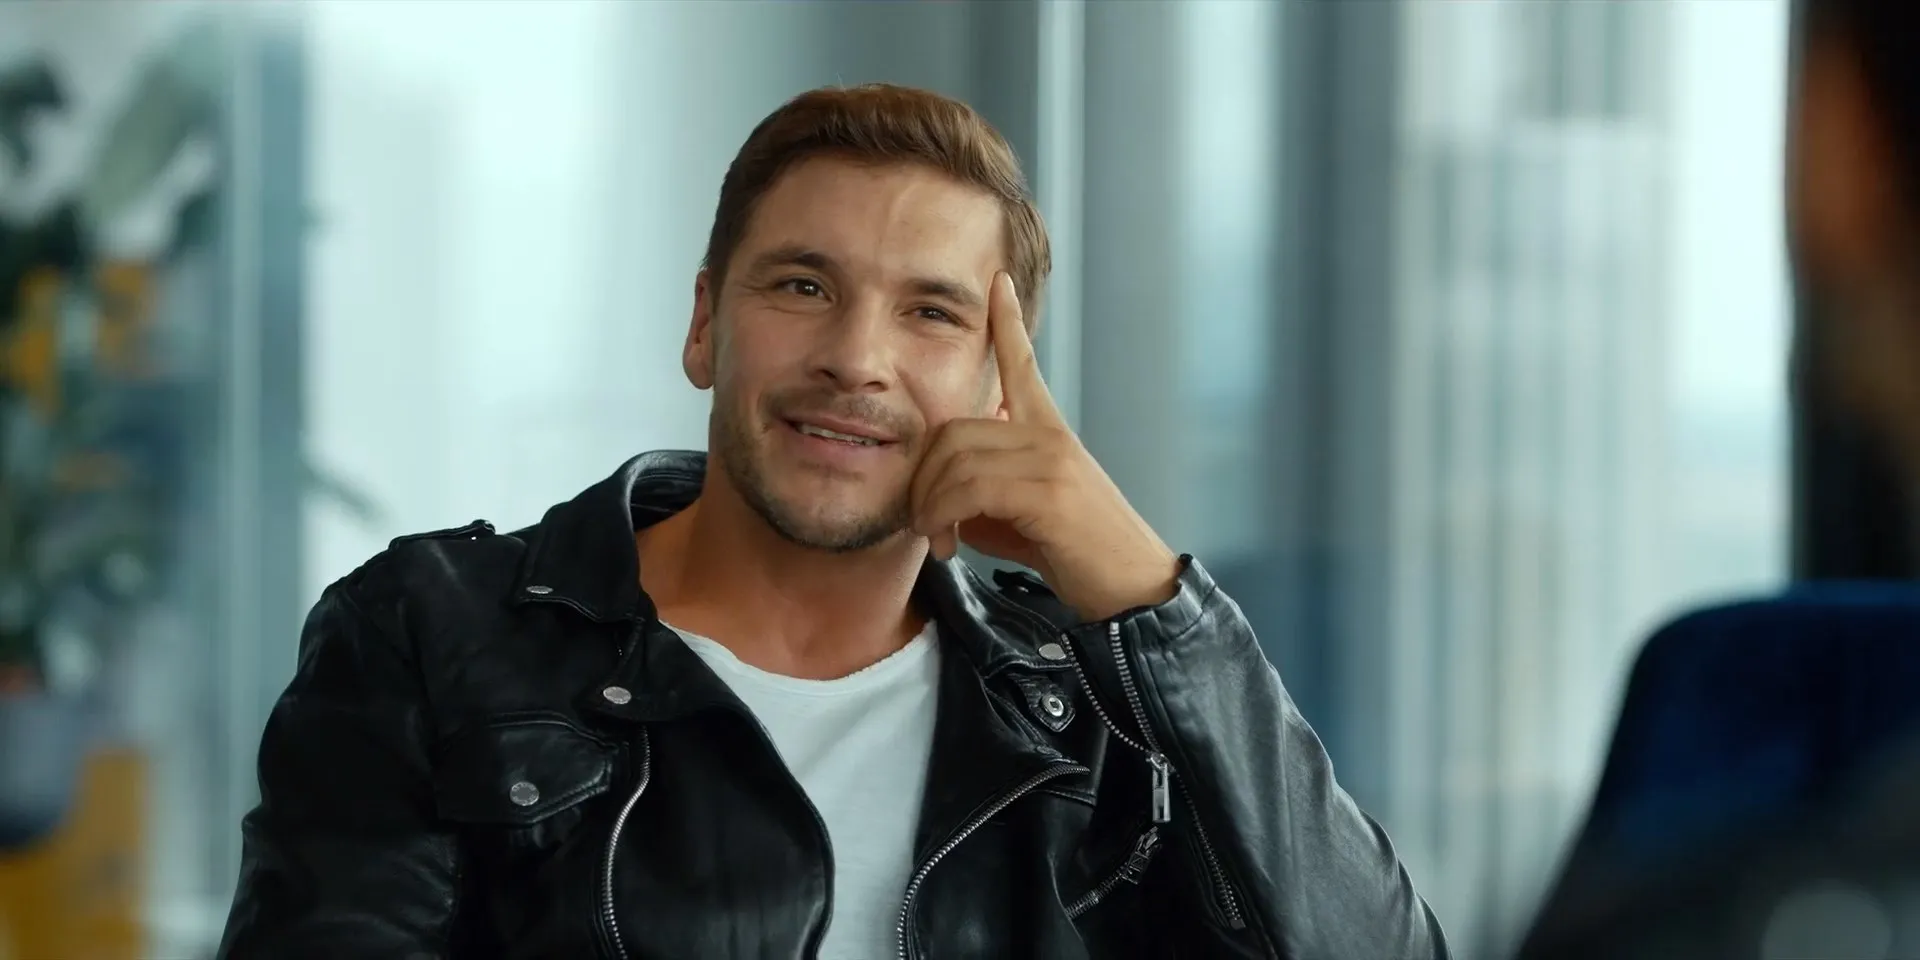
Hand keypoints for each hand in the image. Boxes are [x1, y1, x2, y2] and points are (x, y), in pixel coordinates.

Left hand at [910, 272, 1180, 621]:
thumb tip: (938, 496)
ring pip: (955, 459)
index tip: (997, 281)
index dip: (1007, 321)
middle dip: (922, 478)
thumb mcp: (1018, 516)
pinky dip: (943, 518)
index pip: (1023, 364)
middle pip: (953, 429)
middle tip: (921, 523)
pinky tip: (947, 544)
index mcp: (1049, 431)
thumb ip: (981, 492)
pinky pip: (969, 488)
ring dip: (929, 505)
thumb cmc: (1075, 554)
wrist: (1131, 590)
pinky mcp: (1047, 491)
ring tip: (934, 539)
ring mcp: (1050, 459)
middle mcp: (1050, 435)